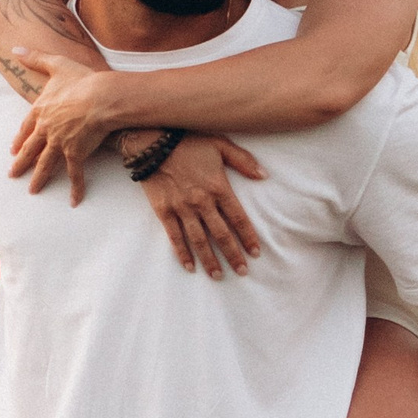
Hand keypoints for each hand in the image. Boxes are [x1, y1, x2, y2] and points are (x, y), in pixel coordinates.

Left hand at [5, 58, 130, 198]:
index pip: (27, 128)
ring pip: (46, 164)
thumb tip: (15, 49)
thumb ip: (36, 58)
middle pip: (31, 149)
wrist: (100, 97)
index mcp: (42, 110)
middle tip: (12, 175)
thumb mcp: (56, 65)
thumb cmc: (82, 79)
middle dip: (21, 163)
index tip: (14, 148)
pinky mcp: (75, 153)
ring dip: (39, 178)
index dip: (20, 138)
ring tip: (32, 190)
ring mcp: (59, 143)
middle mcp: (47, 129)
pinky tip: (74, 201)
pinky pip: (75, 174)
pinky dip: (76, 188)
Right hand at [138, 136, 263, 276]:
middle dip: (233, 255)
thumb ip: (243, 161)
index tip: (255, 252)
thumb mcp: (220, 144)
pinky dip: (182, 253)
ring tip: (218, 276)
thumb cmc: (188, 141)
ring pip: (200, 240)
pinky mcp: (164, 212)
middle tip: (242, 271)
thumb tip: (264, 176)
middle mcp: (202, 202)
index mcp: (219, 187)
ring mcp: (182, 209)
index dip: (248, 237)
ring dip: (210, 260)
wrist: (152, 141)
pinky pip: (175, 237)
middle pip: (222, 235)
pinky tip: (190, 266)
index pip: (238, 218)